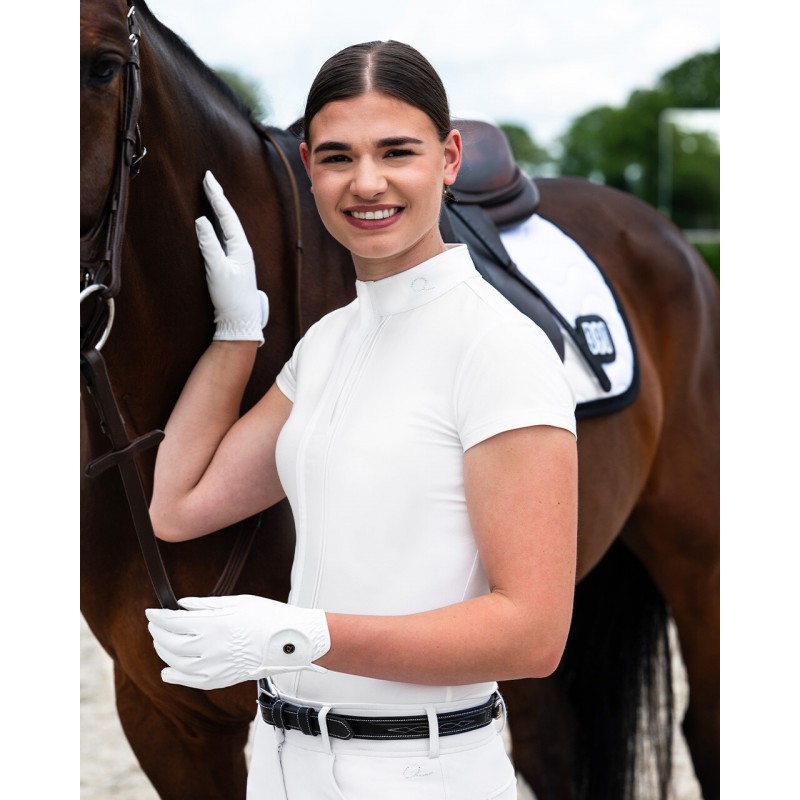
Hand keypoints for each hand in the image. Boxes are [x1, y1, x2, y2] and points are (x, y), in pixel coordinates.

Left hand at [145, 595, 330, 689]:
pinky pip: (192, 681)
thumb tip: (182, 605)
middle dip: (158, 633)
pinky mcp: (222, 679)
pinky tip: (167, 672)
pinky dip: (176, 677)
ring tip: (160, 642)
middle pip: (171, 642)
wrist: (289, 641)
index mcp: (214, 624)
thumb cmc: (268, 617)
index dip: (158, 617)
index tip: (150, 612)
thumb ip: (206, 605)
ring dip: (163, 652)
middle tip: (154, 624)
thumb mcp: (237, 601)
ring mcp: (215, 666)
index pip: (174, 622)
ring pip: (177, 663)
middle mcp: (211, 647)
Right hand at [195, 171, 268, 343]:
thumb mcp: (217, 270)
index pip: (227, 216)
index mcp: (241, 248)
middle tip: (208, 180)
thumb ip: (209, 244)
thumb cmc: (231, 298)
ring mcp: (239, 258)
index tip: (208, 179)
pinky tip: (215, 225)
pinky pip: (225, 239)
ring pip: (228, 228)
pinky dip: (219, 227)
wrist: (241, 322)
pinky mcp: (234, 266)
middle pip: (229, 218)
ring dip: (219, 211)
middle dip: (218, 199)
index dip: (216, 197)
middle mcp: (242, 250)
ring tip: (212, 195)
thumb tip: (201, 221)